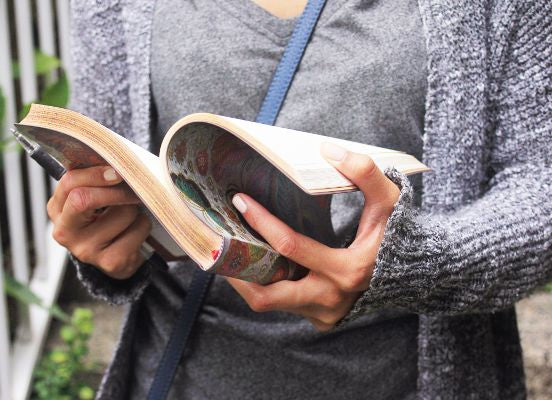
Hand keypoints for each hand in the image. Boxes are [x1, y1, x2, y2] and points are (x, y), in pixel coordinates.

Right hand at [47, 166, 150, 278]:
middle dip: (116, 189)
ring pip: (122, 212)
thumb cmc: (106, 219)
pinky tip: (135, 231)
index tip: (116, 170)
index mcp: (57, 210)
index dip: (94, 174)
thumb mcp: (93, 200)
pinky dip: (144, 225)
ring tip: (131, 214)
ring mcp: (86, 251)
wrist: (116, 257)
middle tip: (134, 186)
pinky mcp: (111, 262)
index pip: (69, 184)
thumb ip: (95, 181)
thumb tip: (116, 159)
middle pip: (85, 199)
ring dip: (135, 208)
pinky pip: (138, 229)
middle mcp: (65, 232)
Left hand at [227, 142, 400, 330]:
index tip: (240, 202)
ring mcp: (325, 314)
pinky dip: (269, 286)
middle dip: (238, 272)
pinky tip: (260, 263)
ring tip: (233, 252)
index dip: (261, 222)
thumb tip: (326, 150)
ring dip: (249, 280)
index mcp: (347, 270)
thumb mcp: (390, 200)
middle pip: (267, 296)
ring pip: (272, 304)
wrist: (415, 271)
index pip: (291, 247)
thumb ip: (364, 172)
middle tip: (220, 244)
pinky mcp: (322, 319)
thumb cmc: (401, 233)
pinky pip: (285, 306)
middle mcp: (332, 299)